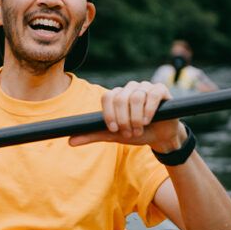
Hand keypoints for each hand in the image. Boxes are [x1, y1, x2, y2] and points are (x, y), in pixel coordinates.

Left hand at [69, 81, 185, 151]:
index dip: (109, 114)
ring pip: (136, 97)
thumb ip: (93, 135)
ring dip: (136, 117)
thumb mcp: (113, 135)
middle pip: (121, 97)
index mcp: (117, 96)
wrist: (160, 137)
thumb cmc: (136, 133)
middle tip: (129, 132)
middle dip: (124, 119)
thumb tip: (70, 141)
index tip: (114, 129)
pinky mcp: (160, 89)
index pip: (107, 97)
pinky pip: (152, 94)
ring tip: (139, 129)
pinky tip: (149, 120)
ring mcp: (145, 87)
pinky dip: (149, 110)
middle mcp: (130, 88)